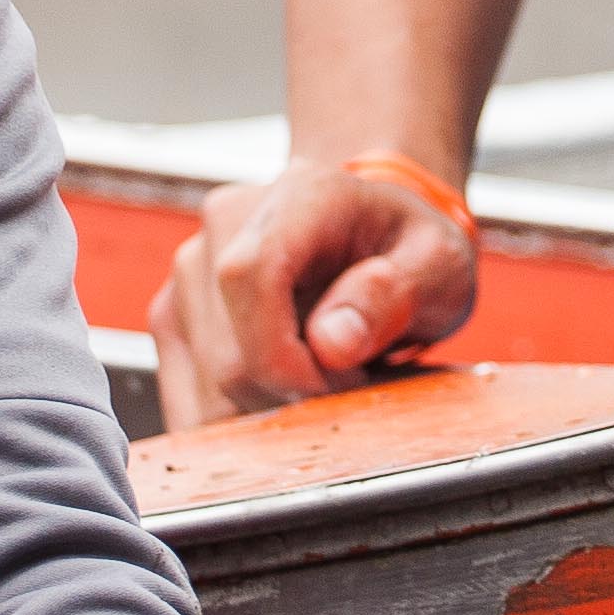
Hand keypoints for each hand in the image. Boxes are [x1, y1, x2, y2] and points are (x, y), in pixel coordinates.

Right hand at [148, 153, 476, 429]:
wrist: (373, 236)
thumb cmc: (409, 251)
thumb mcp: (439, 265)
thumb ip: (395, 295)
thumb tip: (331, 343)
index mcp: (300, 196)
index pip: (250, 276)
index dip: (284, 357)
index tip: (337, 389)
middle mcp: (227, 223)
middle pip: (229, 354)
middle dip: (295, 397)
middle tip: (354, 385)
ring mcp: (189, 271)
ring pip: (205, 389)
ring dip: (269, 412)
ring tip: (326, 382)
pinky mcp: (173, 315)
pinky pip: (188, 399)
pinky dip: (239, 419)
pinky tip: (286, 395)